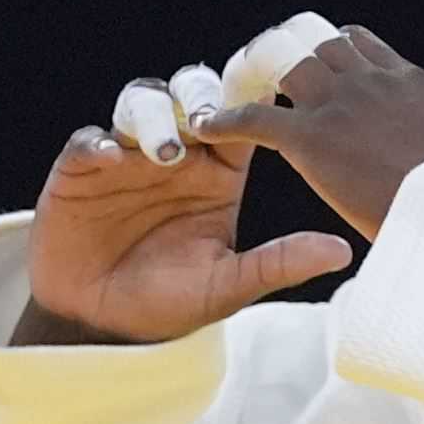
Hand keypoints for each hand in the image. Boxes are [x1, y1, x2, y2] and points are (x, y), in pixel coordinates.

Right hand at [24, 69, 354, 342]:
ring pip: (142, 103)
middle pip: (190, 96)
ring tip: (165, 153)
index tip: (262, 103)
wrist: (103, 328)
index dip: (249, 104)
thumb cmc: (171, 304)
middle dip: (199, 98)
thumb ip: (279, 263)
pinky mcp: (81, 170)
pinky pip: (88, 140)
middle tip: (204, 124)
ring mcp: (127, 158)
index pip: (240, 121)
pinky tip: (110, 158)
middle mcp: (176, 155)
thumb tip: (342, 251)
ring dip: (154, 117)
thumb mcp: (229, 286)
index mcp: (218, 173)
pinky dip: (98, 141)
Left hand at [192, 25, 423, 241]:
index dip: (330, 49)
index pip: (358, 42)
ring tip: (236, 85)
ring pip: (285, 66)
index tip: (316, 62)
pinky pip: (256, 118)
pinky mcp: (311, 138)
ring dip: (258, 73)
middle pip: (317, 42)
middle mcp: (369, 80)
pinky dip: (228, 120)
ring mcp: (338, 104)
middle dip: (289, 51)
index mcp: (406, 80)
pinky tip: (209, 127)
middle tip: (265, 66)